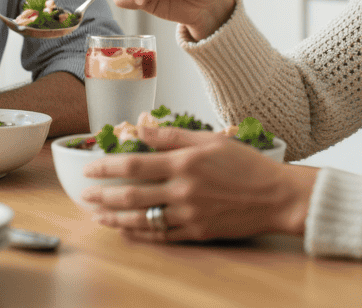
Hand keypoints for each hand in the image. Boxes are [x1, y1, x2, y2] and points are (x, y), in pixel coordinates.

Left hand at [80, 123, 316, 241]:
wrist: (277, 196)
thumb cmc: (247, 165)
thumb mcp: (210, 140)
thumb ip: (173, 135)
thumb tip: (141, 126)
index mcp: (185, 163)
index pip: (135, 164)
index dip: (107, 165)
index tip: (90, 165)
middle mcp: (183, 190)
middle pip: (132, 194)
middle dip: (103, 195)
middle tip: (84, 194)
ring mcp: (189, 214)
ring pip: (142, 218)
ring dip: (115, 217)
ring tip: (97, 215)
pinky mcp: (197, 233)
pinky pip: (161, 236)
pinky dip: (140, 234)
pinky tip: (126, 230)